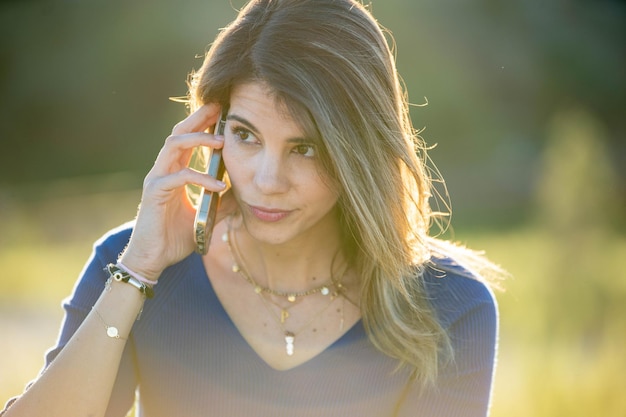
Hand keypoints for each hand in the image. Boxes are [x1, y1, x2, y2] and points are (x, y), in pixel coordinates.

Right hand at [118, 104, 235, 280]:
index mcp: (175, 172)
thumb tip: (243, 194)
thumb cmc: (175, 237)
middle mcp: (164, 170)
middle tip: (220, 107)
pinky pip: (179, 177)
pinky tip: (220, 186)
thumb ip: (221, 202)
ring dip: (199, 139)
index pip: (187, 139)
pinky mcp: (155, 193)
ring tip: (222, 141)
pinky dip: (201, 178)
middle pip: (178, 132)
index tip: (223, 112)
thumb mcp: (206, 216)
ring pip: (174, 145)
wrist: (154, 259)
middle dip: (199, 118)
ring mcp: (157, 179)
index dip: (203, 123)